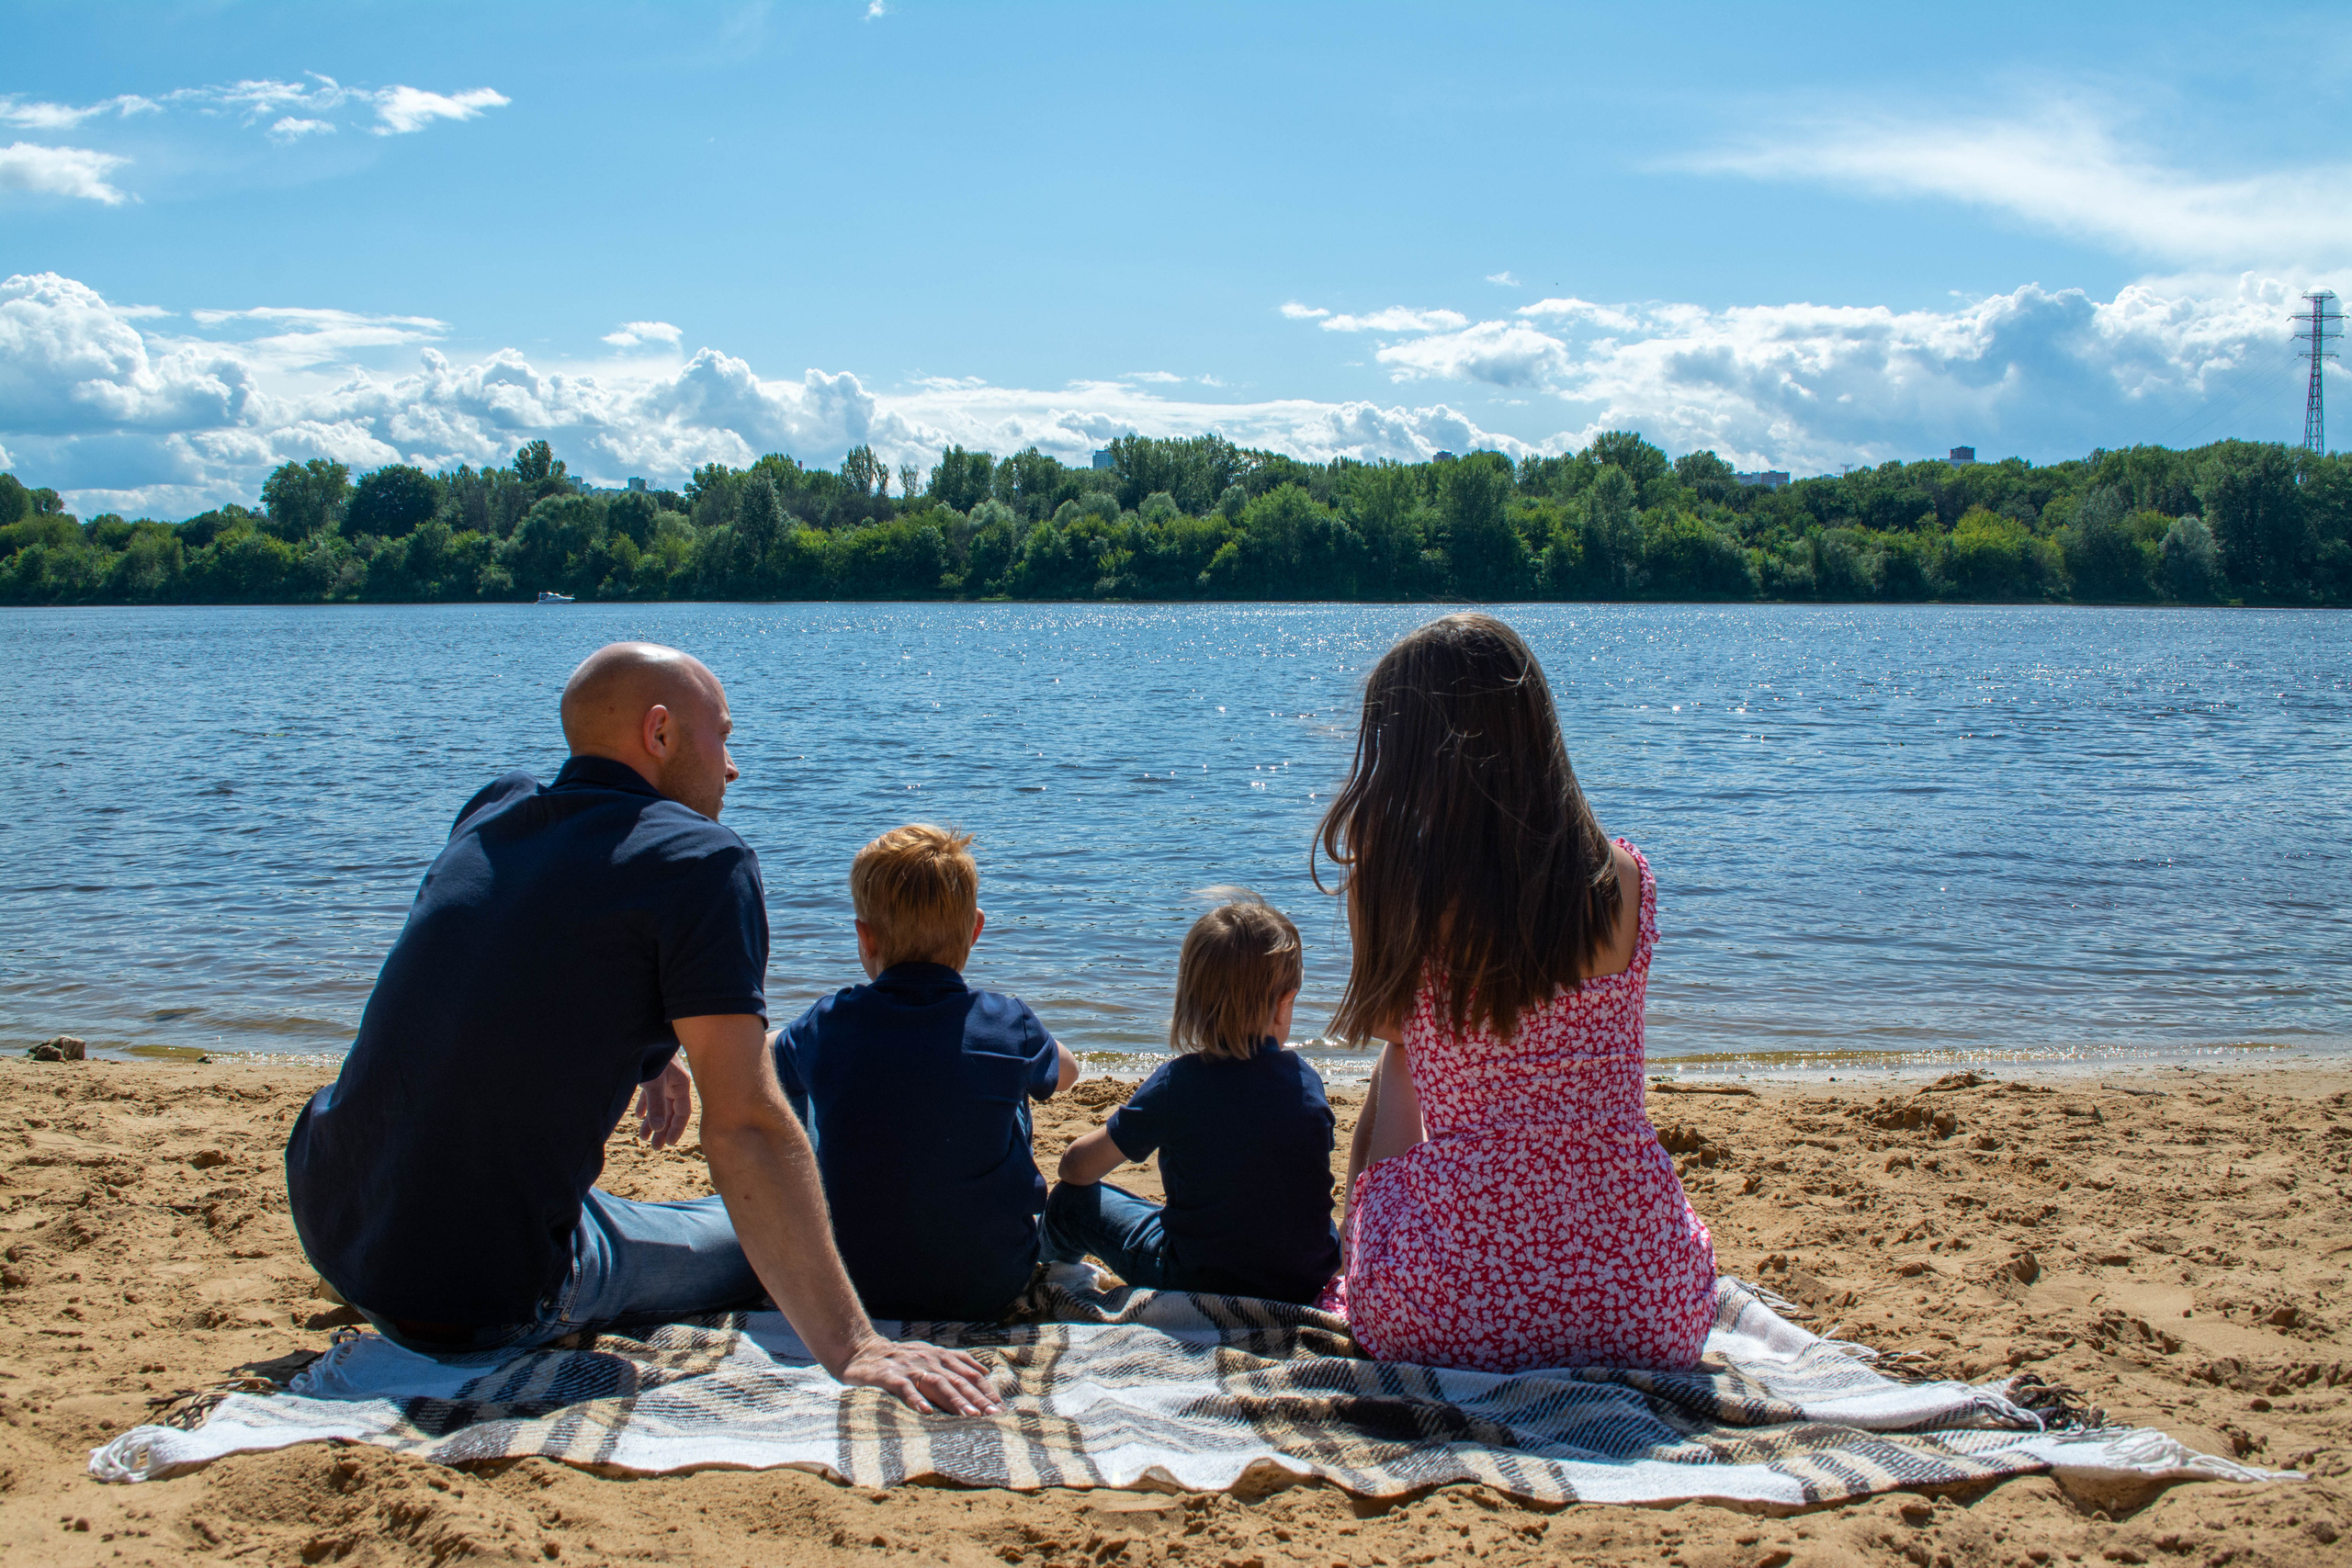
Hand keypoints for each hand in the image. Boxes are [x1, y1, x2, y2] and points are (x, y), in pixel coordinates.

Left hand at [635, 1057, 693, 1148]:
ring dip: (651, 1121)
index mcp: (681, 1085)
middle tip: (654, 1147)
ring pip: (659, 1105)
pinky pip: (651, 1096)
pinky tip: (638, 1116)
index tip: (669, 1144)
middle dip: (662, 1130)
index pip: (683, 1113)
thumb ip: (656, 1106)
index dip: (676, 1129)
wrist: (642, 1034)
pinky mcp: (652, 1075)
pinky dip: (645, 1107)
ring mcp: (663, 1080)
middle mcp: (674, 1084)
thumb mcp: (654, 1082)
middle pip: (670, 1112)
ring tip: (641, 1137)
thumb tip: (657, 1130)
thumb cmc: (652, 1056)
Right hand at [838, 1334, 1002, 1415]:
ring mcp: (910, 1368)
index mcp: (941, 1357)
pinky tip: (926, 1412)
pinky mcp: (888, 1376)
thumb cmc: (901, 1358)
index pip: (970, 1374)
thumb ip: (956, 1362)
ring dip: (954, 1401)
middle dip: (977, 1399)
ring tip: (970, 1416)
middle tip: (993, 1416)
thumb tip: (985, 1372)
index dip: (986, 1390)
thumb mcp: (930, 1355)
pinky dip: (915, 1399)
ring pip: (936, 1384)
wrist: (861, 1350)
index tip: (1001, 1408)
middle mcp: (929, 1360)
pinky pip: (904, 1388)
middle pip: (958, 1381)